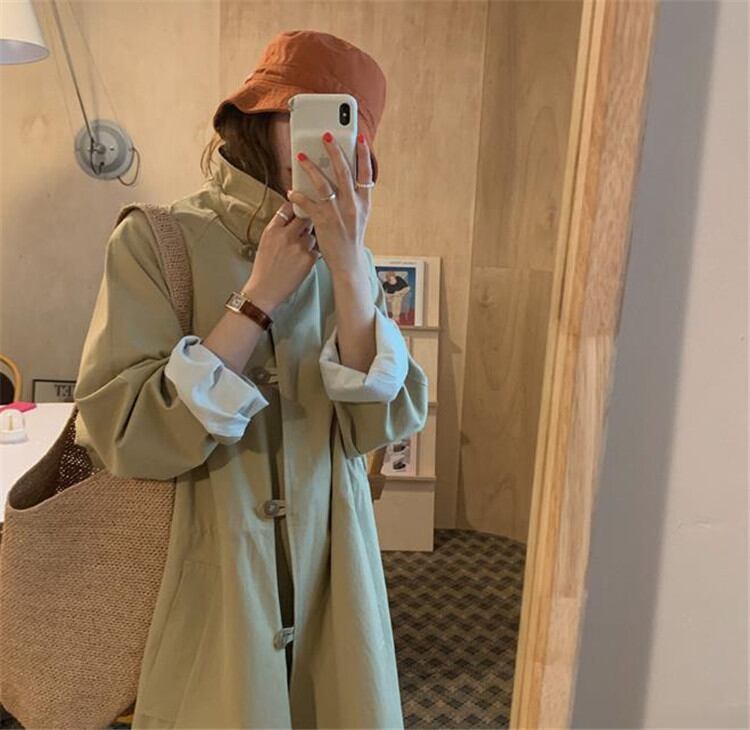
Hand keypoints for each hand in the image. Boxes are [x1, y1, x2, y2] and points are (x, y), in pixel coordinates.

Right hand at [242, 200, 318, 312]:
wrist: (265, 288)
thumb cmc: (264, 267)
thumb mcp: (265, 242)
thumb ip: (277, 228)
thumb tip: (290, 218)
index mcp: (273, 230)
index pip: (288, 209)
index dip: (295, 209)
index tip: (299, 210)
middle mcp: (286, 235)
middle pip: (304, 218)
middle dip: (306, 222)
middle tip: (306, 229)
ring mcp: (298, 247)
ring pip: (312, 235)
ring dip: (310, 240)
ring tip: (301, 250)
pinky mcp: (308, 259)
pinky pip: (316, 249)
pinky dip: (313, 253)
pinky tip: (304, 259)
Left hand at [287, 131, 373, 275]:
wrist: (348, 263)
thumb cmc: (351, 238)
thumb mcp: (359, 216)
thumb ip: (354, 197)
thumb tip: (344, 175)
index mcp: (364, 203)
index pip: (366, 174)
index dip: (363, 155)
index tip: (359, 138)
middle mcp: (353, 205)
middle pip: (344, 172)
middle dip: (335, 151)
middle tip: (326, 134)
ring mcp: (338, 213)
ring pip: (324, 184)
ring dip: (311, 167)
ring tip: (301, 155)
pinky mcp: (324, 222)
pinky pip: (309, 203)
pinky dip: (299, 195)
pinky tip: (291, 190)